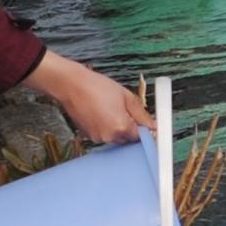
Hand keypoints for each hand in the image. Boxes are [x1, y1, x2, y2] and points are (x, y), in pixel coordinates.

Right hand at [24, 50, 150, 144]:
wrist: (72, 85)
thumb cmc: (97, 87)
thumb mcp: (126, 96)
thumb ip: (142, 114)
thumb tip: (154, 125)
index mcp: (121, 127)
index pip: (141, 137)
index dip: (144, 129)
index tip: (144, 122)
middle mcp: (110, 136)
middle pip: (128, 139)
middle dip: (130, 128)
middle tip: (125, 111)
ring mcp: (98, 138)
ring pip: (116, 138)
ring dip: (118, 128)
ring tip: (110, 110)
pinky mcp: (89, 137)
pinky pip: (104, 136)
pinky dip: (106, 128)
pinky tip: (101, 114)